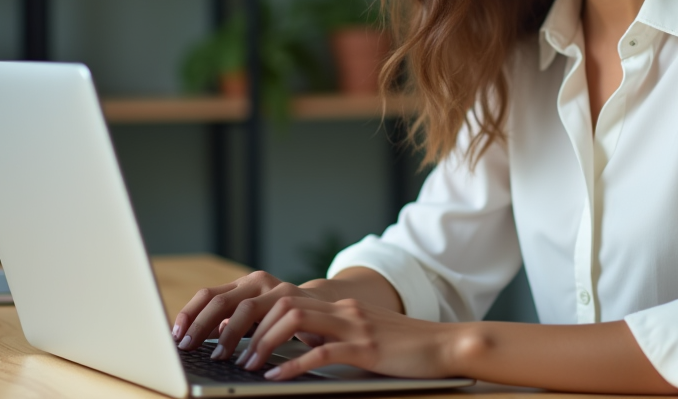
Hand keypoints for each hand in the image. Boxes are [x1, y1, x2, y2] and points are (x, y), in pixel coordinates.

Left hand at [173, 271, 330, 358]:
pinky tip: (259, 367)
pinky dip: (267, 348)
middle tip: (190, 348)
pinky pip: (285, 326)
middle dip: (203, 326)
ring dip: (233, 338)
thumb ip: (236, 318)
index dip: (191, 314)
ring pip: (250, 310)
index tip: (177, 336)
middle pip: (226, 301)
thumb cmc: (288, 316)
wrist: (334, 308)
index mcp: (249, 284)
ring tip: (222, 360)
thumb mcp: (258, 314)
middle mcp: (264, 283)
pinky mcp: (309, 307)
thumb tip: (204, 332)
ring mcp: (287, 292)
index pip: (211, 294)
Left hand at [238, 295, 451, 380]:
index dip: (255, 314)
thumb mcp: (363, 338)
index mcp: (340, 308)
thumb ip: (334, 336)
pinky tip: (275, 378)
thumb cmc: (406, 348)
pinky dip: (293, 365)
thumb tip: (299, 346)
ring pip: (296, 320)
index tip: (231, 334)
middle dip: (251, 327)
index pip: (286, 299)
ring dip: (265, 343)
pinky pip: (322, 352)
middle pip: (283, 303)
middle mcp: (343, 310)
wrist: (448, 345)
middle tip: (229, 353)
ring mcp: (355, 327)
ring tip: (247, 366)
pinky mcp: (366, 348)